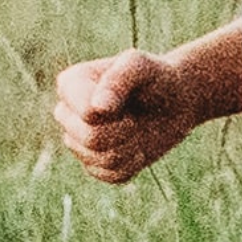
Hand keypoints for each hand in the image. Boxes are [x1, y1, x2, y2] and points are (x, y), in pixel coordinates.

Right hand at [44, 44, 241, 182]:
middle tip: (135, 116)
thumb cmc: (155, 77)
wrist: (175, 101)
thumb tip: (97, 108)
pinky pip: (111, 175)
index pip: (86, 114)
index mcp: (69, 85)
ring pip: (100, 159)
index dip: (115, 112)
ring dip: (130, 147)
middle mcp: (66, 114)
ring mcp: (77, 141)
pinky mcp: (94, 164)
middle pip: (89, 138)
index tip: (128, 97)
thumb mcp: (140, 66)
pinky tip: (136, 146)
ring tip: (136, 128)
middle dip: (123, 130)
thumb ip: (118, 79)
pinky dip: (133, 164)